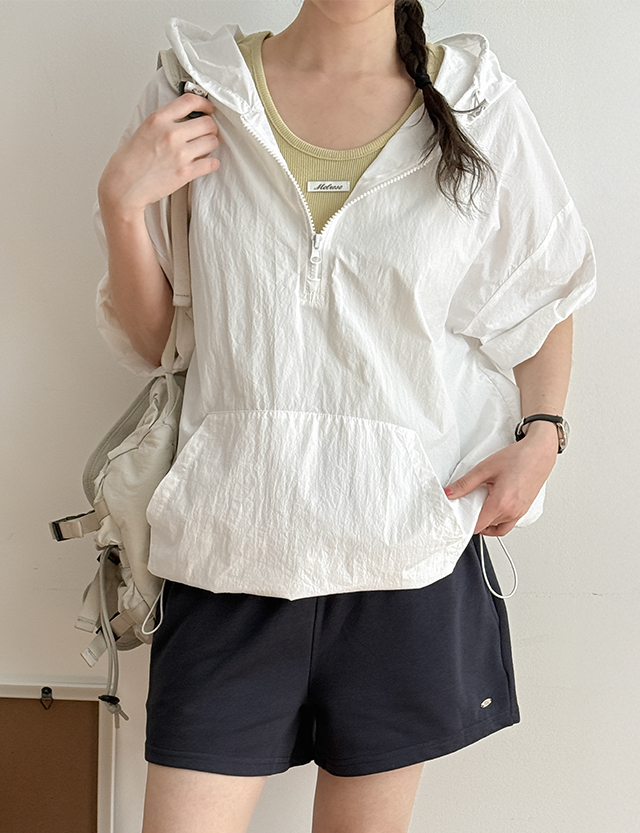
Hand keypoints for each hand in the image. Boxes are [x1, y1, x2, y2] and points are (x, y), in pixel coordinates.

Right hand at [98, 93, 219, 215]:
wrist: (123, 188)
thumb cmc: (127, 163)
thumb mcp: (142, 130)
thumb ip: (163, 123)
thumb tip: (181, 121)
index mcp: (158, 120)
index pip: (189, 101)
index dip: (203, 103)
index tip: (207, 108)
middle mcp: (171, 134)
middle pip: (207, 123)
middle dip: (210, 128)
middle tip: (205, 133)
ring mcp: (180, 154)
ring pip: (212, 142)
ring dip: (210, 145)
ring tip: (202, 149)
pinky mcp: (185, 173)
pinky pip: (211, 163)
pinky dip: (211, 163)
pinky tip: (205, 164)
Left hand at [444, 420, 559, 535]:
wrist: (539, 452)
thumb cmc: (518, 458)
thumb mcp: (485, 468)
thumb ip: (465, 483)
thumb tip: (449, 493)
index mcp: (501, 503)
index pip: (477, 526)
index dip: (464, 523)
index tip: (457, 516)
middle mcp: (512, 512)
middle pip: (486, 527)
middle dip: (473, 519)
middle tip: (465, 505)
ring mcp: (519, 513)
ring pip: (496, 527)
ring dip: (485, 521)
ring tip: (478, 506)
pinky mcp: (523, 510)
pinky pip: (507, 525)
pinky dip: (497, 523)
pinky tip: (491, 510)